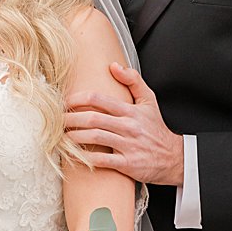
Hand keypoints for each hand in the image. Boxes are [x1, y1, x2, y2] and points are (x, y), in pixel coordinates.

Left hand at [64, 62, 183, 185]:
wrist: (174, 157)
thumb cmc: (156, 129)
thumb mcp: (149, 100)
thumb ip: (133, 80)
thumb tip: (113, 66)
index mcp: (130, 111)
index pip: (99, 100)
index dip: (77, 99)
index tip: (65, 102)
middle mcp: (128, 127)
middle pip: (93, 119)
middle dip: (71, 119)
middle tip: (57, 120)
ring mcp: (128, 146)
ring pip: (95, 138)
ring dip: (74, 137)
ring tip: (62, 135)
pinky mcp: (127, 164)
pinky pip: (102, 160)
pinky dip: (86, 158)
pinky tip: (75, 155)